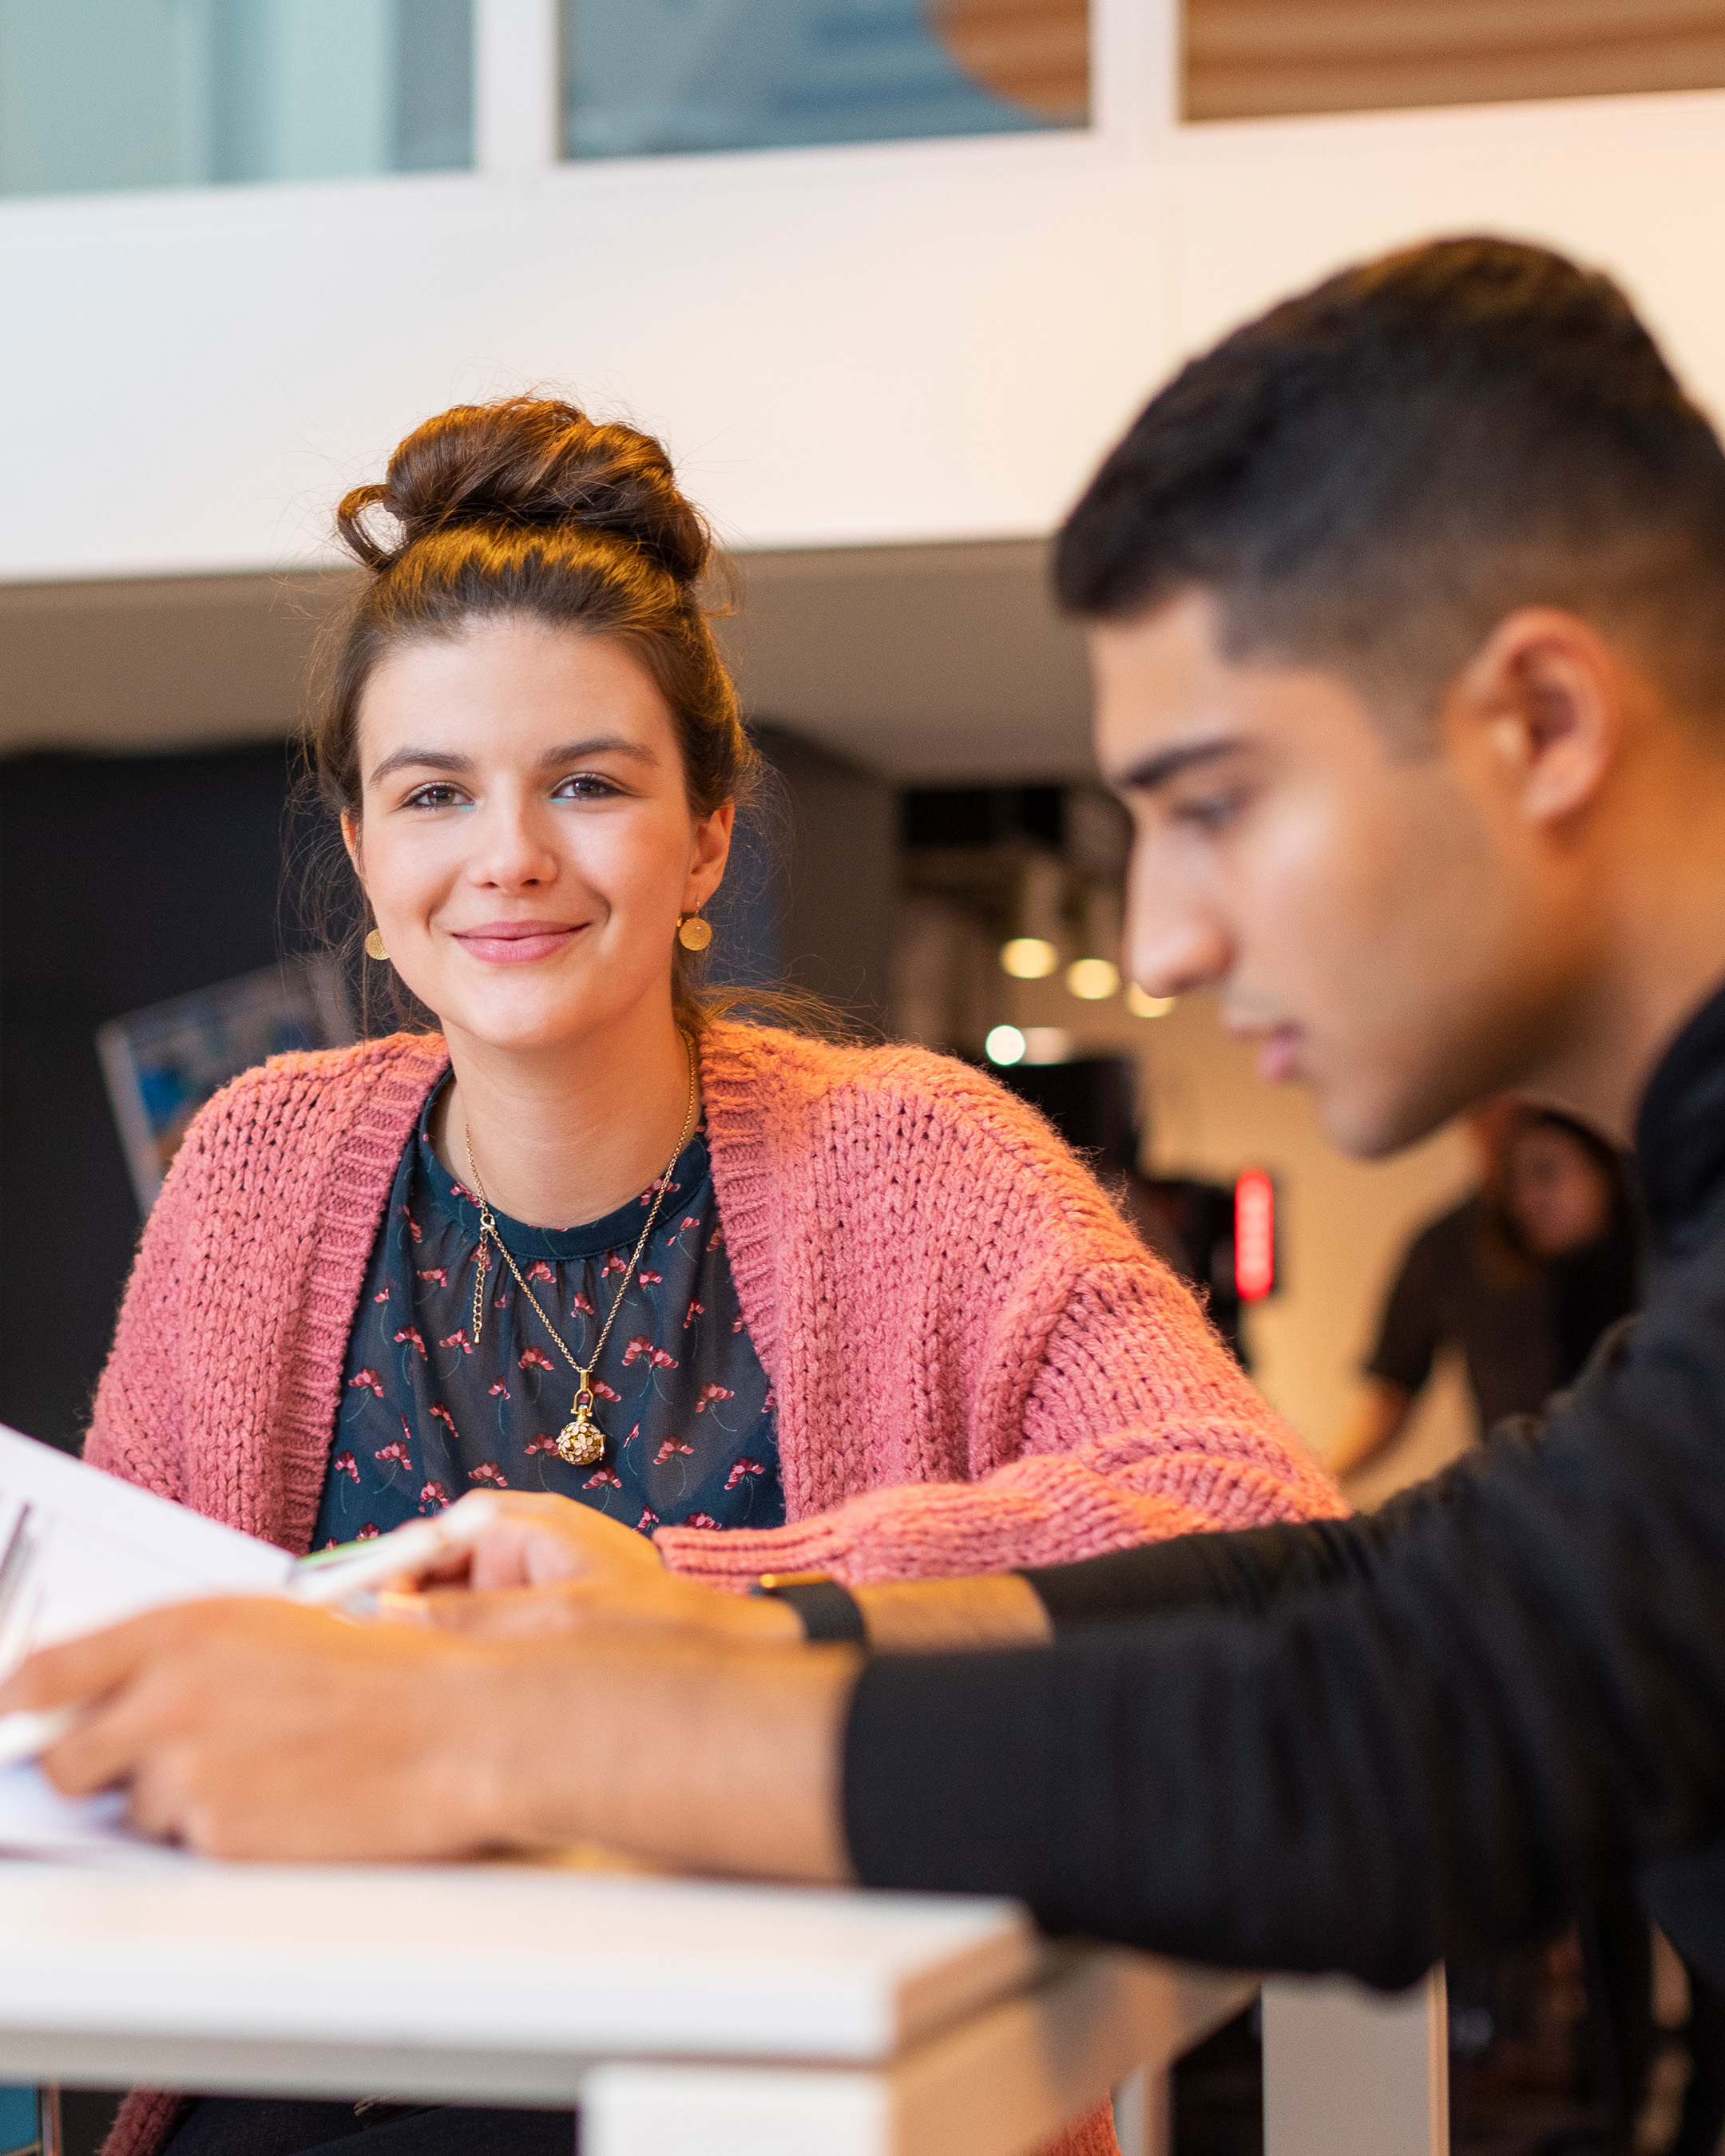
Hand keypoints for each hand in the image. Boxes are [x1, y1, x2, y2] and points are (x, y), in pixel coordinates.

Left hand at [0, 1598, 524, 1858]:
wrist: (456, 1729)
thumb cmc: (383, 1674)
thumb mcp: (273, 1626)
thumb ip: (180, 1651)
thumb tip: (112, 1688)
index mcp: (183, 1629)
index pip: (45, 1671)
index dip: (19, 1703)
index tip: (17, 1718)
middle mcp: (169, 1694)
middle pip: (62, 1755)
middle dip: (97, 1766)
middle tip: (156, 1759)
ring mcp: (188, 1769)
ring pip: (131, 1807)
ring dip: (175, 1801)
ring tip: (261, 1770)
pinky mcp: (215, 1834)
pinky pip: (187, 1846)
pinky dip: (224, 1834)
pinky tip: (284, 1800)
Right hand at [380, 1491, 800, 1644]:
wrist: (726, 1649)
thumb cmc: (656, 1622)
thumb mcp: (556, 1618)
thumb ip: (470, 1620)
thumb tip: (391, 1620)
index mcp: (530, 1526)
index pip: (434, 1535)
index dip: (386, 1569)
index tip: (346, 1609)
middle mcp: (524, 1551)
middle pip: (432, 1577)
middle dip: (398, 1615)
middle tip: (366, 1660)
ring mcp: (530, 1591)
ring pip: (449, 1616)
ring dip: (425, 1647)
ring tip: (399, 1685)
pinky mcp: (537, 1630)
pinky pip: (476, 1642)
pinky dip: (456, 1667)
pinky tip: (444, 1702)